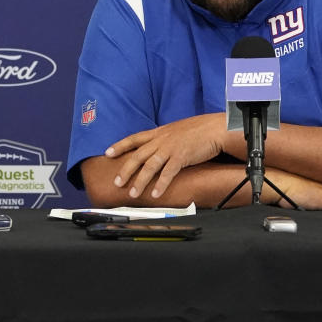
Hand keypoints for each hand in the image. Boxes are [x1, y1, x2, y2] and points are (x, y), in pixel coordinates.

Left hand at [104, 113, 225, 199]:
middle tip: (117, 182)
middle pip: (137, 156)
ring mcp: (170, 148)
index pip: (133, 138)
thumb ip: (163, 138)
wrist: (214, 128)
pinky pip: (168, 173)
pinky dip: (161, 185)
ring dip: (140, 181)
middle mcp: (161, 140)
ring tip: (132, 193)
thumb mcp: (175, 130)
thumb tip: (155, 146)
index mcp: (158, 133)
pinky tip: (155, 194)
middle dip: (125, 170)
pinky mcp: (181, 157)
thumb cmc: (198, 129)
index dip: (119, 145)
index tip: (107, 153)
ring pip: (149, 166)